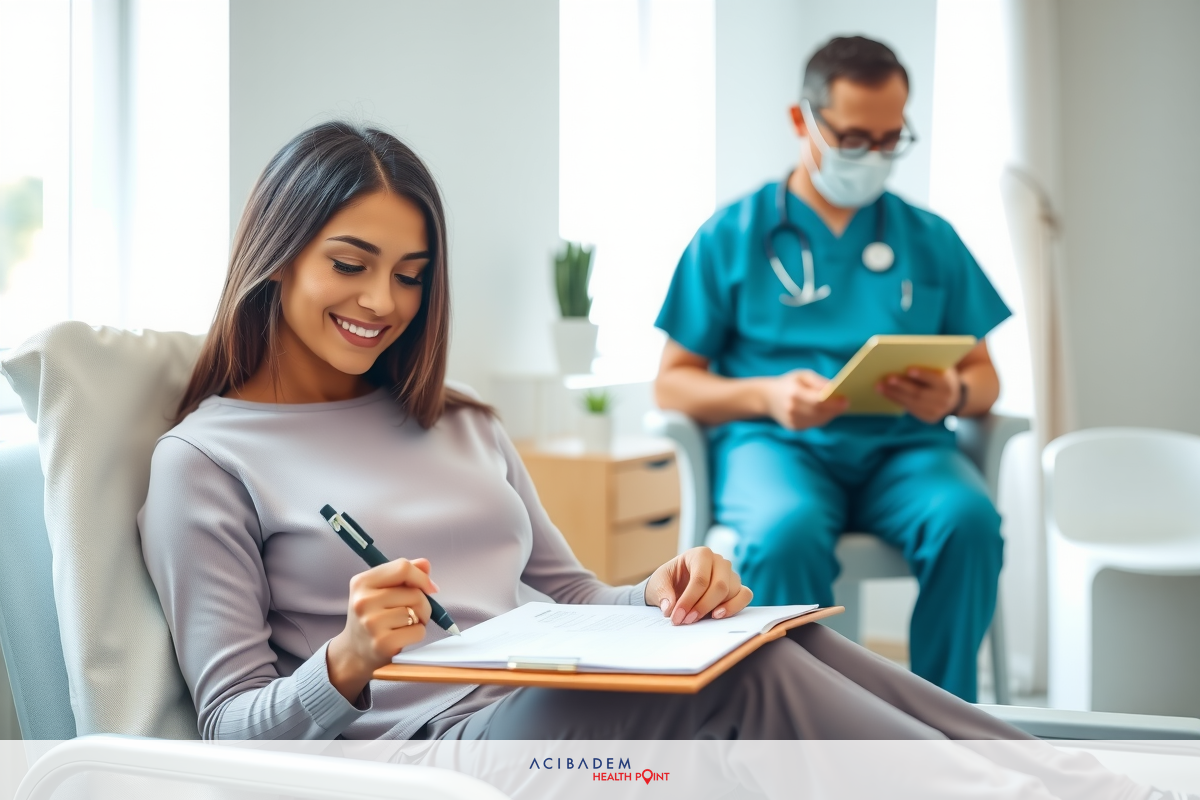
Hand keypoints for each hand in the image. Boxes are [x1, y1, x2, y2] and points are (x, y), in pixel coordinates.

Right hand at [327, 558, 435, 701]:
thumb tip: (425, 565)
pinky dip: (418, 633)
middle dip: (422, 602)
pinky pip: (418, 631)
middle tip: (412, 612)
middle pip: (414, 592)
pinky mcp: (383, 643)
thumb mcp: (379, 589)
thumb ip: (402, 573)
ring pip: (418, 611)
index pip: (402, 568)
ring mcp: (372, 623)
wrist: (354, 651)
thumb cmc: (372, 616)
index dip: (421, 577)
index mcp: (362, 582)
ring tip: (405, 623)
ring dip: (420, 618)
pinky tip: (403, 636)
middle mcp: (363, 601)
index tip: (428, 587)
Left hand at [644, 547, 752, 624]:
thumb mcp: (658, 583)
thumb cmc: (669, 580)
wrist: (675, 585)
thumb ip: (663, 593)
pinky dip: (734, 607)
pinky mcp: (737, 587)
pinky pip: (745, 596)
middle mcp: (719, 561)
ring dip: (714, 610)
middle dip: (702, 607)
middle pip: (719, 586)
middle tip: (685, 620)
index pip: (700, 578)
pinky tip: (718, 616)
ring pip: (731, 593)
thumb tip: (669, 607)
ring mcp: (730, 574)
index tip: (677, 616)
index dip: (689, 599)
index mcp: (700, 554)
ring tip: (696, 619)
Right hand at [762, 369, 848, 429]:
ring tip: (837, 407)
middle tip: (845, 404)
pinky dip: (822, 418)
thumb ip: (818, 382)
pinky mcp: (794, 427)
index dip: (834, 402)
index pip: (818, 401)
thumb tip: (835, 388)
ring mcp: (792, 420)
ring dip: (830, 415)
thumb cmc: (788, 383)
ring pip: (818, 421)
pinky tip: (825, 412)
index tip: (846, 400)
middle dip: (835, 409)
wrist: (766, 398)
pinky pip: (813, 424)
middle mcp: (792, 409)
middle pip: (820, 413)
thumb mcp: (802, 375)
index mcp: (794, 393)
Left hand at [876, 367, 961, 423]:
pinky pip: (910, 409)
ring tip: (879, 385)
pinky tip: (885, 393)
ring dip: (893, 394)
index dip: (923, 375)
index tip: (909, 369)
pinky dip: (896, 400)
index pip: (935, 380)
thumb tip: (905, 355)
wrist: (954, 397)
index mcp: (948, 385)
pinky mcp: (928, 418)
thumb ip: (931, 364)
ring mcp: (936, 411)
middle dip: (902, 385)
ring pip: (911, 402)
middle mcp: (943, 400)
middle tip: (888, 378)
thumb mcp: (943, 368)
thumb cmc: (942, 375)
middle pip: (920, 393)